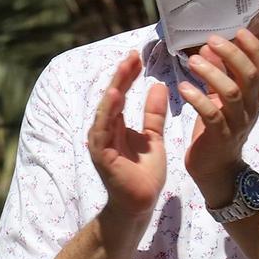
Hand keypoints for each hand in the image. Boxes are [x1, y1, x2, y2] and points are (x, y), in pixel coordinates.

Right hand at [86, 50, 168, 221]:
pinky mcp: (101, 153)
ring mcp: (100, 142)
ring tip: (123, 68)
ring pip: (106, 110)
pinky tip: (115, 95)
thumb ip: (153, 115)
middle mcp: (105, 131)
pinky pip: (103, 129)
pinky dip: (108, 111)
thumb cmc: (144, 174)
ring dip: (114, 88)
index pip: (121, 95)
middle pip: (112, 97)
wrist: (141, 203)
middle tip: (132, 56)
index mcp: (116, 126)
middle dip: (122, 76)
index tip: (138, 57)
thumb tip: (158, 86)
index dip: (128, 76)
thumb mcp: (153, 138)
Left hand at [180, 29, 258, 204]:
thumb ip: (219, 73)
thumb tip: (212, 46)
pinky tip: (182, 87)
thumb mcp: (220, 98)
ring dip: (212, 73)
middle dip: (232, 54)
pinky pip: (212, 115)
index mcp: (255, 97)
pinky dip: (197, 98)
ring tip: (193, 61)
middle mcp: (251, 108)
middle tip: (211, 41)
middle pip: (250, 75)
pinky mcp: (220, 137)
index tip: (239, 31)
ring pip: (232, 93)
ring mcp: (238, 123)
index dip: (254, 48)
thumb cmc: (217, 129)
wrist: (216, 169)